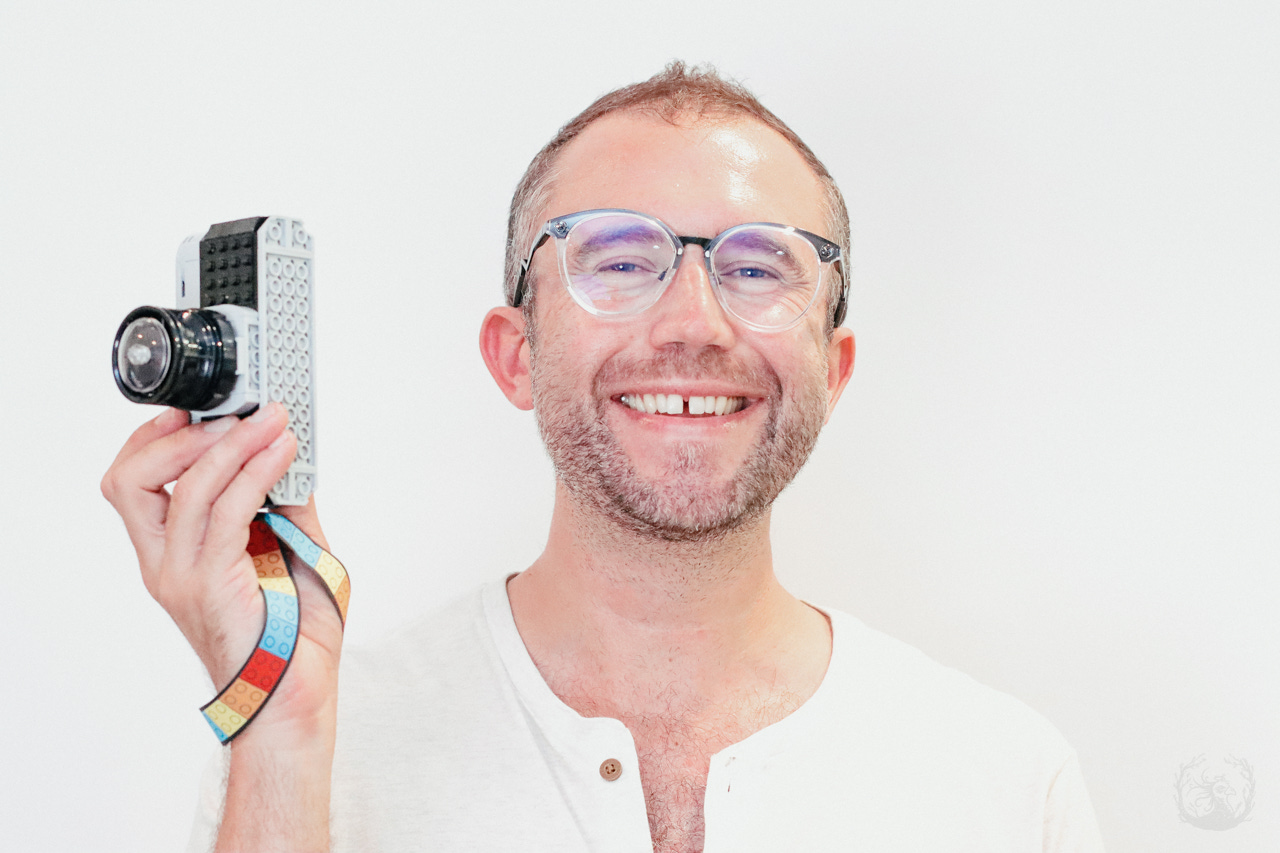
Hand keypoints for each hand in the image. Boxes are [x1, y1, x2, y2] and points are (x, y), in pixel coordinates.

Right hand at [101, 402, 343, 739]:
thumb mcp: (294, 551)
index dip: (158, 439)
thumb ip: (286, 506)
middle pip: (131, 479)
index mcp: (174, 554)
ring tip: (272, 420)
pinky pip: (227, 510)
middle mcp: (166, 563)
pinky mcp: (209, 584)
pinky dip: (256, 472)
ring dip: (233, 442)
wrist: (295, 699)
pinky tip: (283, 453)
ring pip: (186, 486)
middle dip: (181, 435)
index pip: (135, 483)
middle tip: (234, 412)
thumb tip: (295, 457)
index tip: (203, 408)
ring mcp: (182, 574)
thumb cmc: (294, 638)